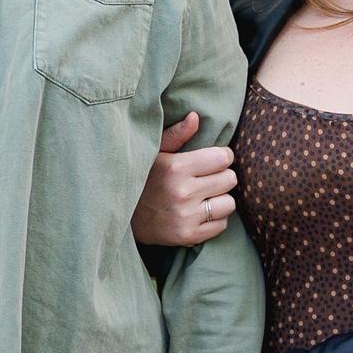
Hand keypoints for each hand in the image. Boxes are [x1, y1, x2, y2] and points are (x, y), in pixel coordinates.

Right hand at [130, 111, 237, 246]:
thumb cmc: (143, 178)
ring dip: (220, 199)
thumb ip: (176, 134)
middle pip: (230, 179)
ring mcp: (186, 216)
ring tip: (203, 197)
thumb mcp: (155, 152)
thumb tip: (195, 116)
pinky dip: (214, 220)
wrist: (122, 218)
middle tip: (206, 179)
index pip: (224, 158)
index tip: (210, 161)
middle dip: (221, 177)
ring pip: (229, 203)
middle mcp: (183, 192)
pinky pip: (222, 225)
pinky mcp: (188, 236)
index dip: (221, 157)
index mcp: (176, 167)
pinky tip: (198, 213)